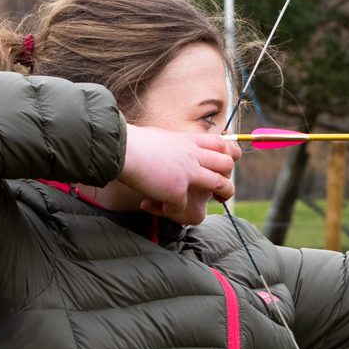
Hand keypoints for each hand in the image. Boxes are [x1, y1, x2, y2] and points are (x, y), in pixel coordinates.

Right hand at [117, 125, 240, 224]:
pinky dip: (172, 212)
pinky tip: (157, 207)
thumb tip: (171, 148)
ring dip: (223, 194)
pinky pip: (183, 207)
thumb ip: (171, 145)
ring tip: (219, 201)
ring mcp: (188, 172)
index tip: (224, 163)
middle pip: (226, 163)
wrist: (120, 148)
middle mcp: (192, 155)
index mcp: (187, 141)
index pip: (220, 144)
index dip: (227, 154)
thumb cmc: (131, 142)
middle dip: (228, 176)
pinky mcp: (177, 189)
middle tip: (221, 187)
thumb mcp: (159, 137)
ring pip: (220, 184)